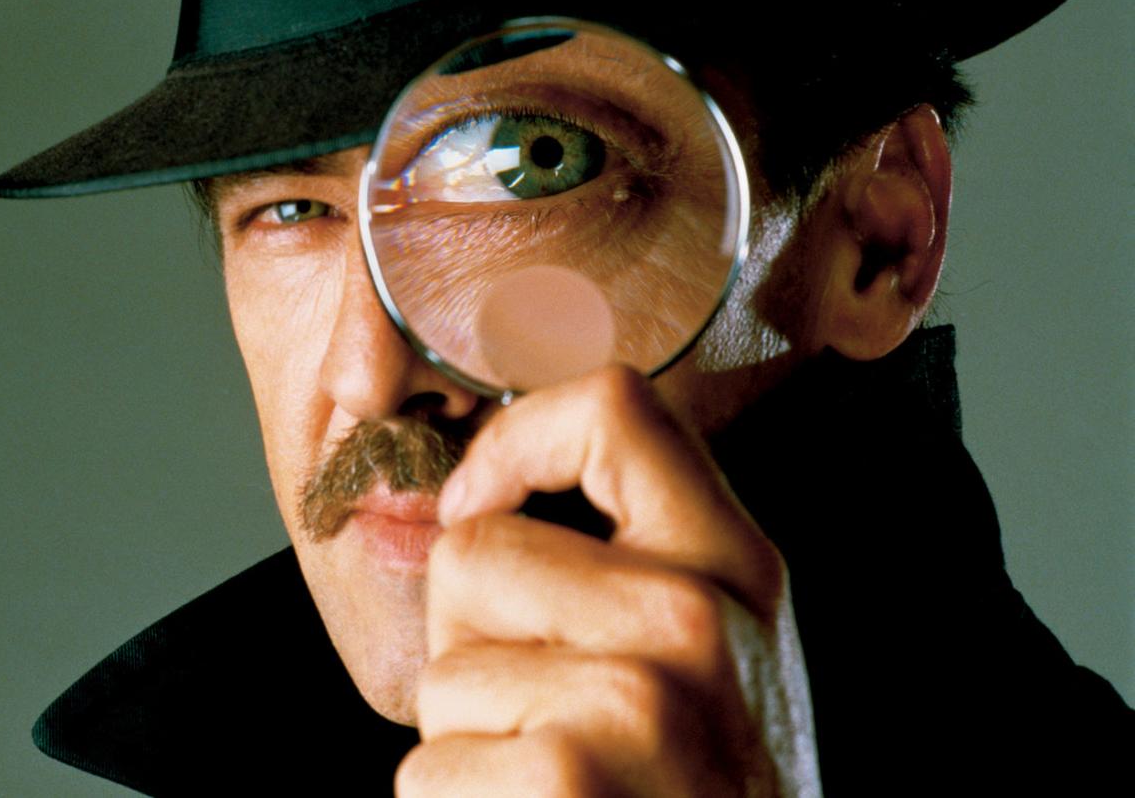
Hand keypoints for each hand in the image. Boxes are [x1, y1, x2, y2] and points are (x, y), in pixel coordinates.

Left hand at [396, 367, 818, 796]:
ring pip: (441, 667)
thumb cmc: (691, 791)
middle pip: (475, 549)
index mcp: (736, 568)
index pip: (615, 407)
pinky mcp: (570, 784)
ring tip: (552, 782)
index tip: (484, 506)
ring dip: (465, 736)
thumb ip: (628, 565)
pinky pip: (429, 762)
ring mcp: (641, 705)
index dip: (514, 441)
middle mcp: (700, 622)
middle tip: (540, 714)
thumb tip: (480, 490)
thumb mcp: (707, 660)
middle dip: (466, 638)